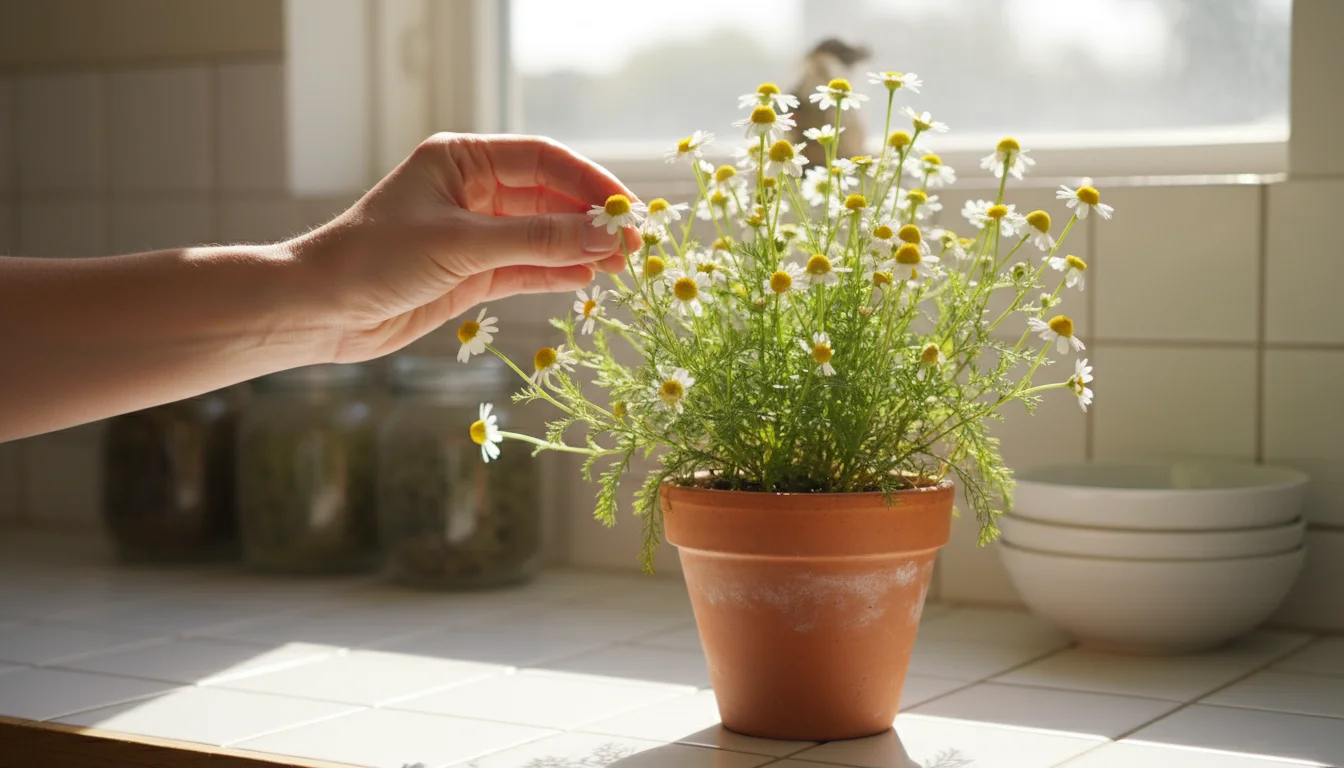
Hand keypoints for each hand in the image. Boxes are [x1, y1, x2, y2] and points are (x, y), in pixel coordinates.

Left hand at [292, 133, 639, 361]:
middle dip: (590, 220)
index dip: (589, 181)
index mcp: (463, 159)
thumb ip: (535, 243)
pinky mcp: (473, 273)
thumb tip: (602, 237)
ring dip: (580, 249)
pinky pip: (528, 268)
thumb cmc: (375, 259)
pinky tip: (589, 279)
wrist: (319, 310)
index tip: (626, 209)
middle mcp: (473, 190)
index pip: (543, 159)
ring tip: (623, 267)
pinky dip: (558, 274)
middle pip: (549, 197)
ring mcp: (475, 233)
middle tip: (635, 244)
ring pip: (543, 236)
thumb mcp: (461, 245)